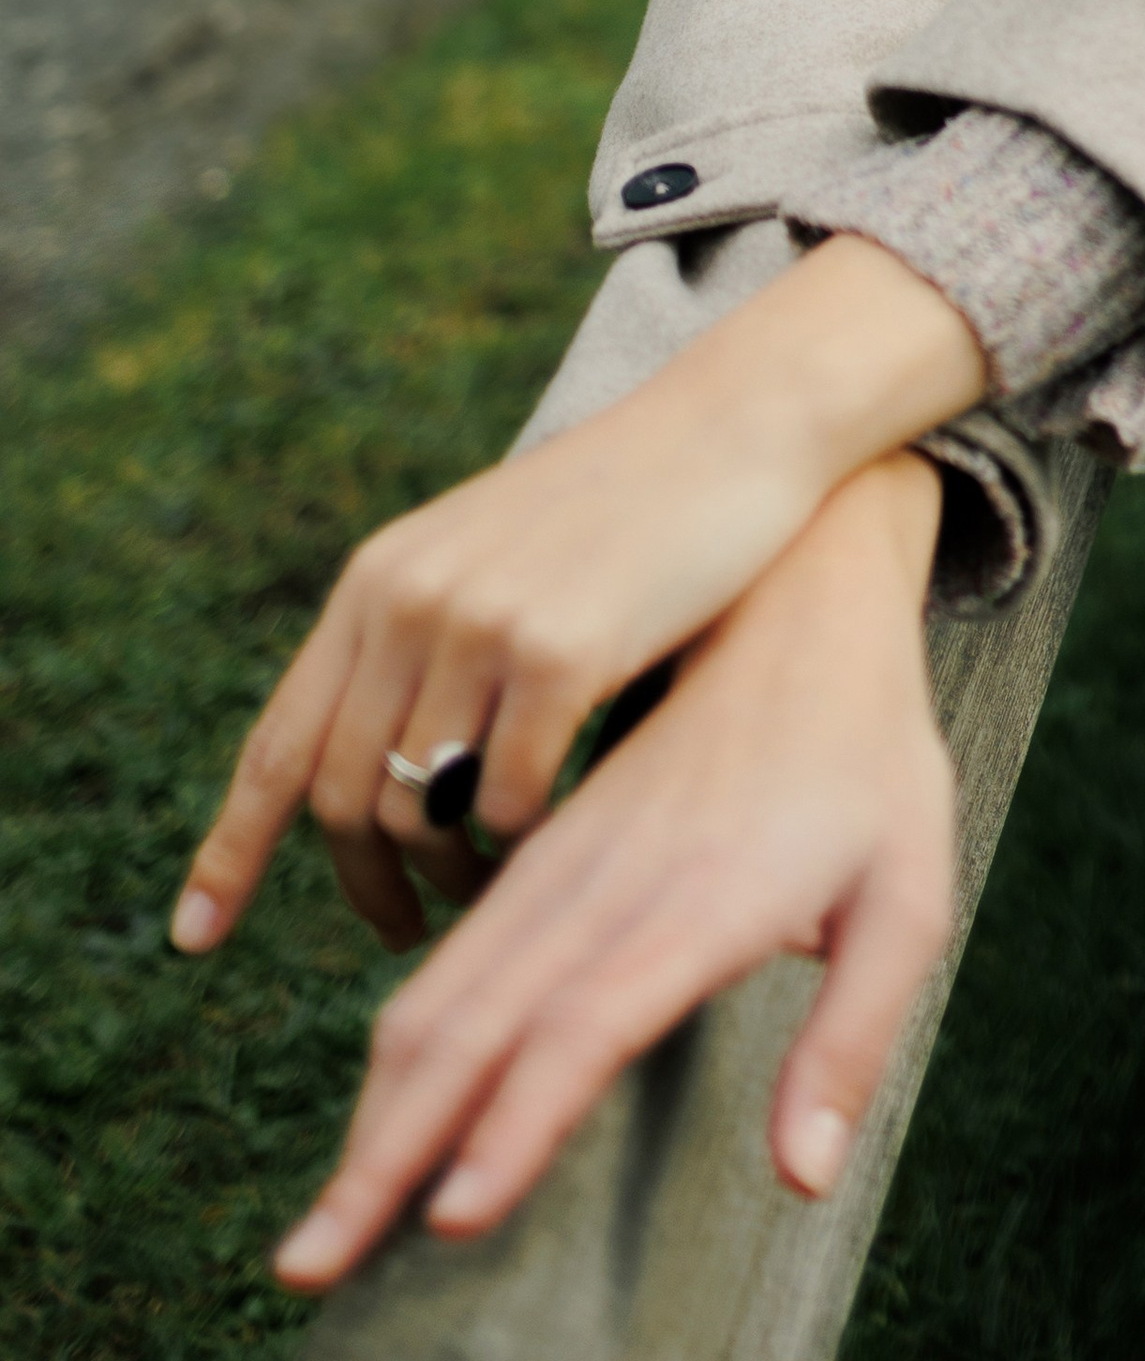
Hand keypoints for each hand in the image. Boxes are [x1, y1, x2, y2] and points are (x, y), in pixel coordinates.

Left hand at [172, 233, 984, 954]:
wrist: (732, 424)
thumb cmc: (627, 507)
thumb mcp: (491, 557)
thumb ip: (423, 641)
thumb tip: (376, 781)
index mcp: (378, 580)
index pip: (280, 742)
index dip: (230, 850)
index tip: (196, 937)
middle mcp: (409, 599)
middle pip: (345, 797)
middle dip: (368, 886)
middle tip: (407, 930)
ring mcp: (481, 623)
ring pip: (423, 811)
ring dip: (452, 874)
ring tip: (488, 885)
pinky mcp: (561, 651)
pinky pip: (511, 801)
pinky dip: (524, 845)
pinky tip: (553, 841)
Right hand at [268, 450, 956, 1290]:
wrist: (797, 591)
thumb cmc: (871, 761)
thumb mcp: (910, 891)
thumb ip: (854, 1035)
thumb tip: (805, 1182)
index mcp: (702, 896)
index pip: (588, 1023)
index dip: (516, 1122)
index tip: (450, 1222)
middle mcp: (611, 881)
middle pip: (475, 1024)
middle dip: (387, 1151)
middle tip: (307, 1267)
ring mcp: (567, 858)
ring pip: (443, 989)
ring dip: (376, 1107)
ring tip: (315, 1229)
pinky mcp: (548, 848)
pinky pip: (456, 951)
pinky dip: (404, 1040)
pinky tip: (377, 1112)